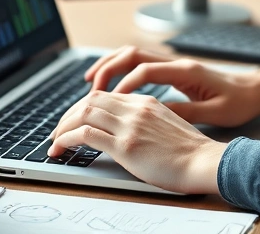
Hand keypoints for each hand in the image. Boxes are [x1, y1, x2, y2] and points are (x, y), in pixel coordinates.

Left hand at [48, 91, 226, 193]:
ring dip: (63, 126)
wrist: (204, 162)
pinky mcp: (125, 145)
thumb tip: (125, 131)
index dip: (84, 107)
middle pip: (90, 100)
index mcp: (146, 102)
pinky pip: (85, 135)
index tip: (75, 120)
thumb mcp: (166, 126)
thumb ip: (145, 121)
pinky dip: (66, 139)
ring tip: (55, 141)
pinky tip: (60, 147)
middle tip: (59, 130)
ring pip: (83, 113)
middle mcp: (135, 108)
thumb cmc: (190, 152)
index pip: (105, 96)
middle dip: (68, 114)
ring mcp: (130, 125)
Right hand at [85, 46, 259, 127]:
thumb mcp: (216, 114)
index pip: (145, 70)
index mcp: (186, 71)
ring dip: (111, 66)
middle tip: (89, 88)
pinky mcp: (174, 70)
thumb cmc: (239, 102)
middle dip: (107, 68)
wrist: (256, 90)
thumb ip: (187, 113)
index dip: (124, 85)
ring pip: (134, 55)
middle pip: (133, 54)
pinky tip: (113, 86)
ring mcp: (174, 64)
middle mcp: (177, 63)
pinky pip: (141, 63)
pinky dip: (122, 71)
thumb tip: (156, 115)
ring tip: (91, 83)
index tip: (109, 101)